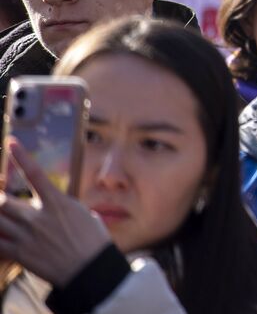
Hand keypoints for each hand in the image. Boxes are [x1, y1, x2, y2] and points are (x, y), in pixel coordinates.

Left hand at [0, 138, 111, 286]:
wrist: (88, 269)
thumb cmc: (93, 241)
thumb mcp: (84, 215)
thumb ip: (65, 207)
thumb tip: (57, 204)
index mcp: (57, 204)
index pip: (36, 175)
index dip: (21, 157)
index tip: (10, 143)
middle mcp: (38, 218)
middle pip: (4, 202)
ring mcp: (27, 236)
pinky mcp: (21, 253)